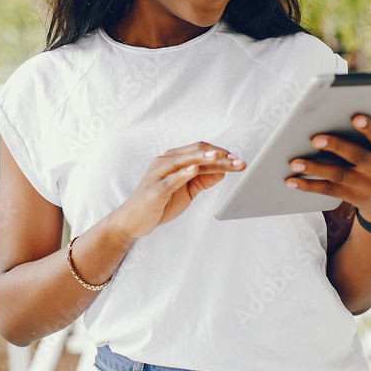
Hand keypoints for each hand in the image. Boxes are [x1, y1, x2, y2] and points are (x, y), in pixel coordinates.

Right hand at [110, 142, 245, 241]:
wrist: (132, 221)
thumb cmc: (158, 203)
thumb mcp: (186, 192)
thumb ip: (202, 180)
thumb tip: (222, 171)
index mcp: (173, 160)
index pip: (200, 150)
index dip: (221, 154)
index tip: (238, 160)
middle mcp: (165, 162)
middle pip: (195, 153)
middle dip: (219, 156)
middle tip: (238, 161)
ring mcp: (158, 174)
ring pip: (184, 162)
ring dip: (203, 159)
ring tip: (219, 157)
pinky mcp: (154, 189)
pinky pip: (170, 179)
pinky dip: (183, 173)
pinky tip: (195, 170)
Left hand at [286, 115, 370, 222]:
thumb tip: (361, 106)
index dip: (370, 128)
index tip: (356, 118)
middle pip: (357, 156)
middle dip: (336, 146)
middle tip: (315, 140)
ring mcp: (366, 185)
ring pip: (338, 175)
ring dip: (315, 168)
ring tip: (295, 163)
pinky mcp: (352, 196)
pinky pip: (328, 190)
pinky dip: (309, 185)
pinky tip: (292, 181)